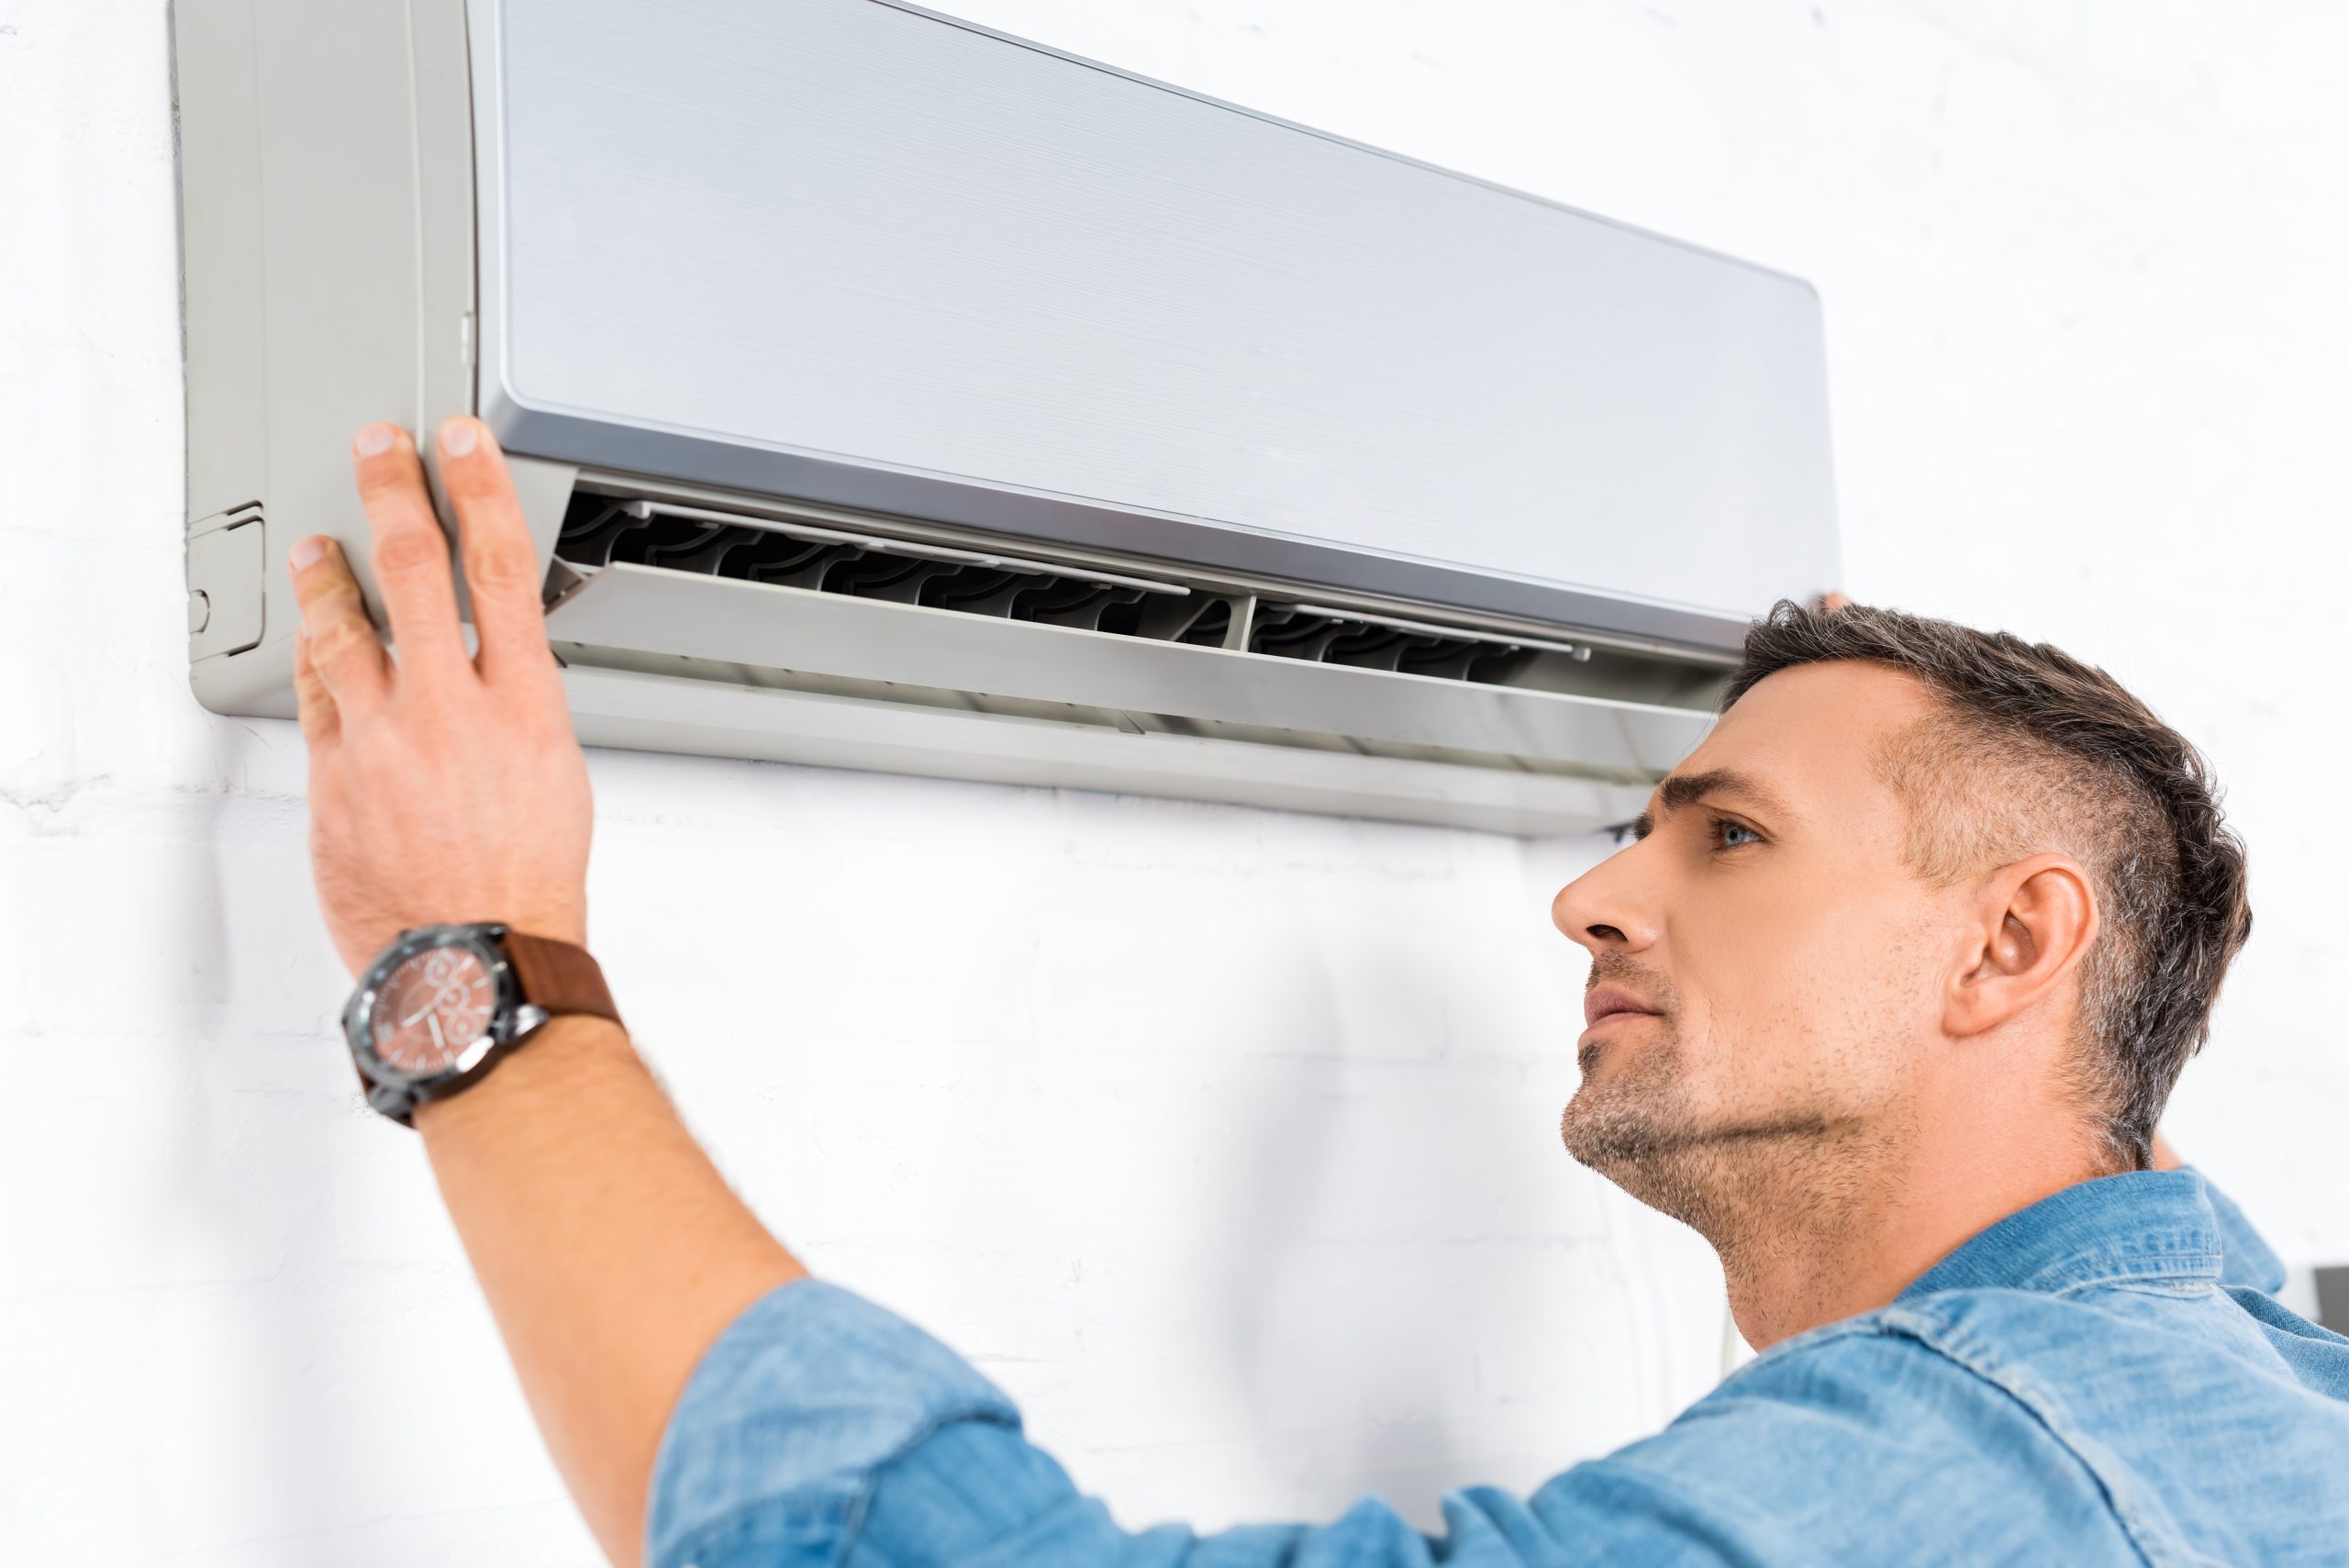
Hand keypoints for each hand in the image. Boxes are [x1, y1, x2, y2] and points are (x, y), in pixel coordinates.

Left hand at [289, 418, 591, 975]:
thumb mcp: (557, 774)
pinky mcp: (334, 777)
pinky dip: (315, 660)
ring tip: (317, 547)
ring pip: (343, 626)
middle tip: (375, 448)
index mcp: (524, 706)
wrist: (475, 960)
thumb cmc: (529, 883)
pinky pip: (317, 698)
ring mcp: (382, 740)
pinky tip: (313, 643)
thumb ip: (520, 706)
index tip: (460, 443)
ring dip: (328, 574)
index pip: (498, 567)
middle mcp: (450, 710)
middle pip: (411, 568)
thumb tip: (499, 665)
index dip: (477, 490)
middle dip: (391, 491)